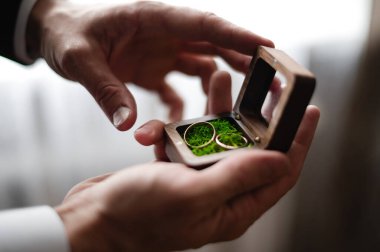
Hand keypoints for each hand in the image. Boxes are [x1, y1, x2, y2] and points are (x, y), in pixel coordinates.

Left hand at [28, 0, 273, 130]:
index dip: (237, 35)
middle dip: (242, 58)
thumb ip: (105, 89)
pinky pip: (177, 86)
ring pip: (202, 63)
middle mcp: (164, 34)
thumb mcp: (79, 59)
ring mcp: (161, 52)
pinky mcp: (154, 69)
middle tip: (268, 77)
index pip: (204, 24)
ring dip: (219, 81)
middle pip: (213, 43)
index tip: (266, 46)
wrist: (54, 33)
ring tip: (238, 101)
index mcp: (153, 19)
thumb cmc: (66, 35)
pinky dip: (183, 104)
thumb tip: (129, 124)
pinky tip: (183, 120)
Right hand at [54, 71, 318, 250]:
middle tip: (262, 89)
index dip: (297, 143)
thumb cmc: (137, 216)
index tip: (307, 113)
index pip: (279, 174)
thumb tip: (281, 160)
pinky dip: (175, 131)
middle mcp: (219, 195)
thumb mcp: (191, 194)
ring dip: (213, 113)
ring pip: (217, 140)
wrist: (94, 219)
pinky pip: (187, 141)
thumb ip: (238, 177)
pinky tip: (156, 133)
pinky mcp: (176, 169)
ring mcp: (197, 180)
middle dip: (254, 118)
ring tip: (216, 82)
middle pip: (250, 152)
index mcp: (232, 209)